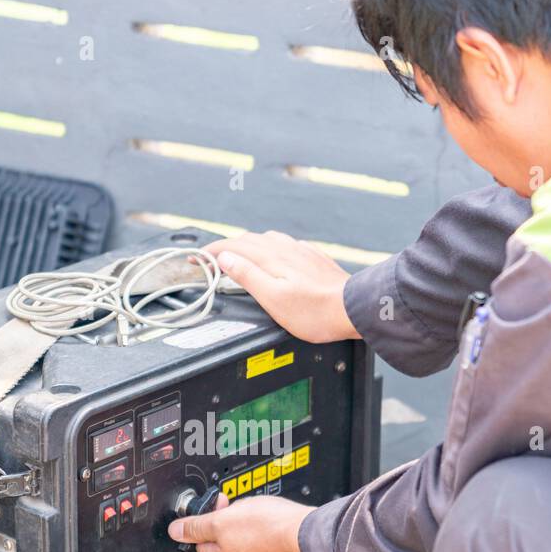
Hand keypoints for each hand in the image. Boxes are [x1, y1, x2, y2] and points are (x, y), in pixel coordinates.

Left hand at [167, 493, 314, 551]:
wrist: (307, 536)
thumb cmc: (268, 529)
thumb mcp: (222, 520)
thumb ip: (196, 526)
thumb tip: (176, 531)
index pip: (202, 542)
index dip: (209, 520)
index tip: (219, 507)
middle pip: (223, 545)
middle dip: (229, 525)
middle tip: (240, 510)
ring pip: (244, 546)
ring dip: (247, 530)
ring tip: (259, 517)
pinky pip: (264, 550)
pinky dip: (265, 538)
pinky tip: (271, 527)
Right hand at [204, 232, 358, 343]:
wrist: (352, 309)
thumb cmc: (314, 311)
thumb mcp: (272, 298)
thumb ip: (247, 275)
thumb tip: (226, 258)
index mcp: (271, 257)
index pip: (233, 246)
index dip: (212, 251)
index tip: (198, 259)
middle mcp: (285, 248)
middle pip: (247, 240)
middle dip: (226, 247)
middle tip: (212, 259)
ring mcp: (300, 251)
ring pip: (266, 240)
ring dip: (247, 245)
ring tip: (238, 256)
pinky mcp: (312, 258)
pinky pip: (284, 245)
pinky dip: (268, 248)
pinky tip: (273, 256)